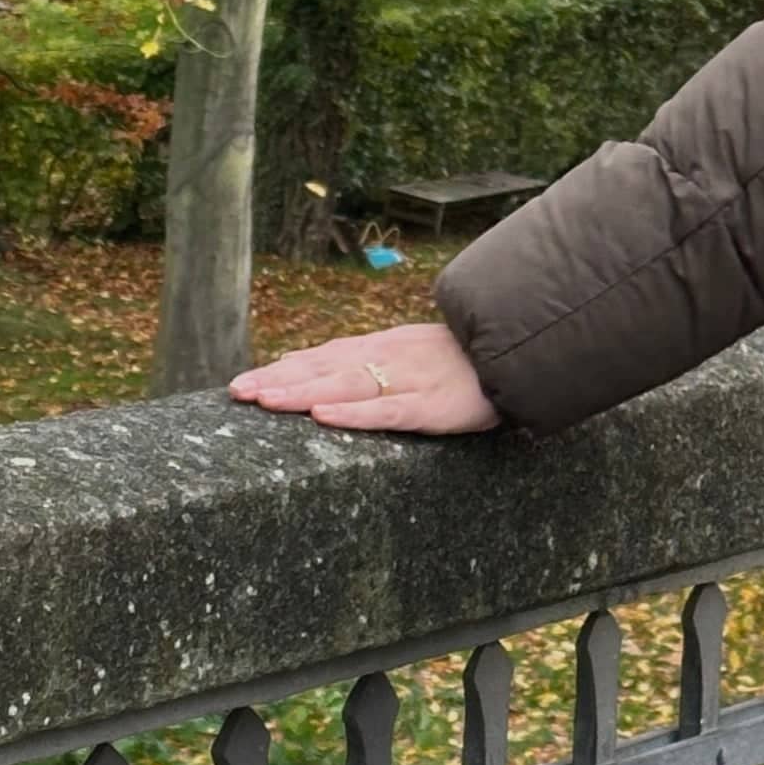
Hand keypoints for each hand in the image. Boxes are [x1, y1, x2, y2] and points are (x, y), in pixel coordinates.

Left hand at [229, 319, 501, 434]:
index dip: (282, 369)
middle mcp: (391, 359)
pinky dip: (353, 413)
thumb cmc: (468, 360)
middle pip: (326, 370)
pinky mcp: (433, 406)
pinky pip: (388, 411)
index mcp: (386, 348)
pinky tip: (324, 416)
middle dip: (279, 381)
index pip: (324, 357)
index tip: (244, 382)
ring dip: (302, 392)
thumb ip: (374, 360)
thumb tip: (322, 369)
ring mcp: (411, 381)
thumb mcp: (416, 353)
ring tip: (265, 401)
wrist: (525, 352)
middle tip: (238, 393)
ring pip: (348, 386)